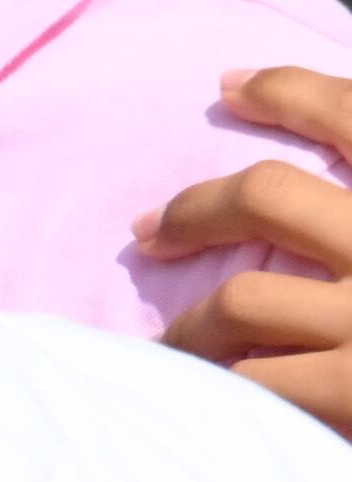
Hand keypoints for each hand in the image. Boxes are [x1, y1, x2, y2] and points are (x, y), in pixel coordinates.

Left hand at [147, 66, 351, 448]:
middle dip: (195, 209)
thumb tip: (335, 165)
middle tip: (149, 230)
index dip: (290, 91)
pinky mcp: (351, 393)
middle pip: (266, 197)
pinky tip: (202, 395)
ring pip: (238, 299)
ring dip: (191, 324)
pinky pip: (247, 380)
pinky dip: (216, 387)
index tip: (233, 86)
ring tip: (174, 344)